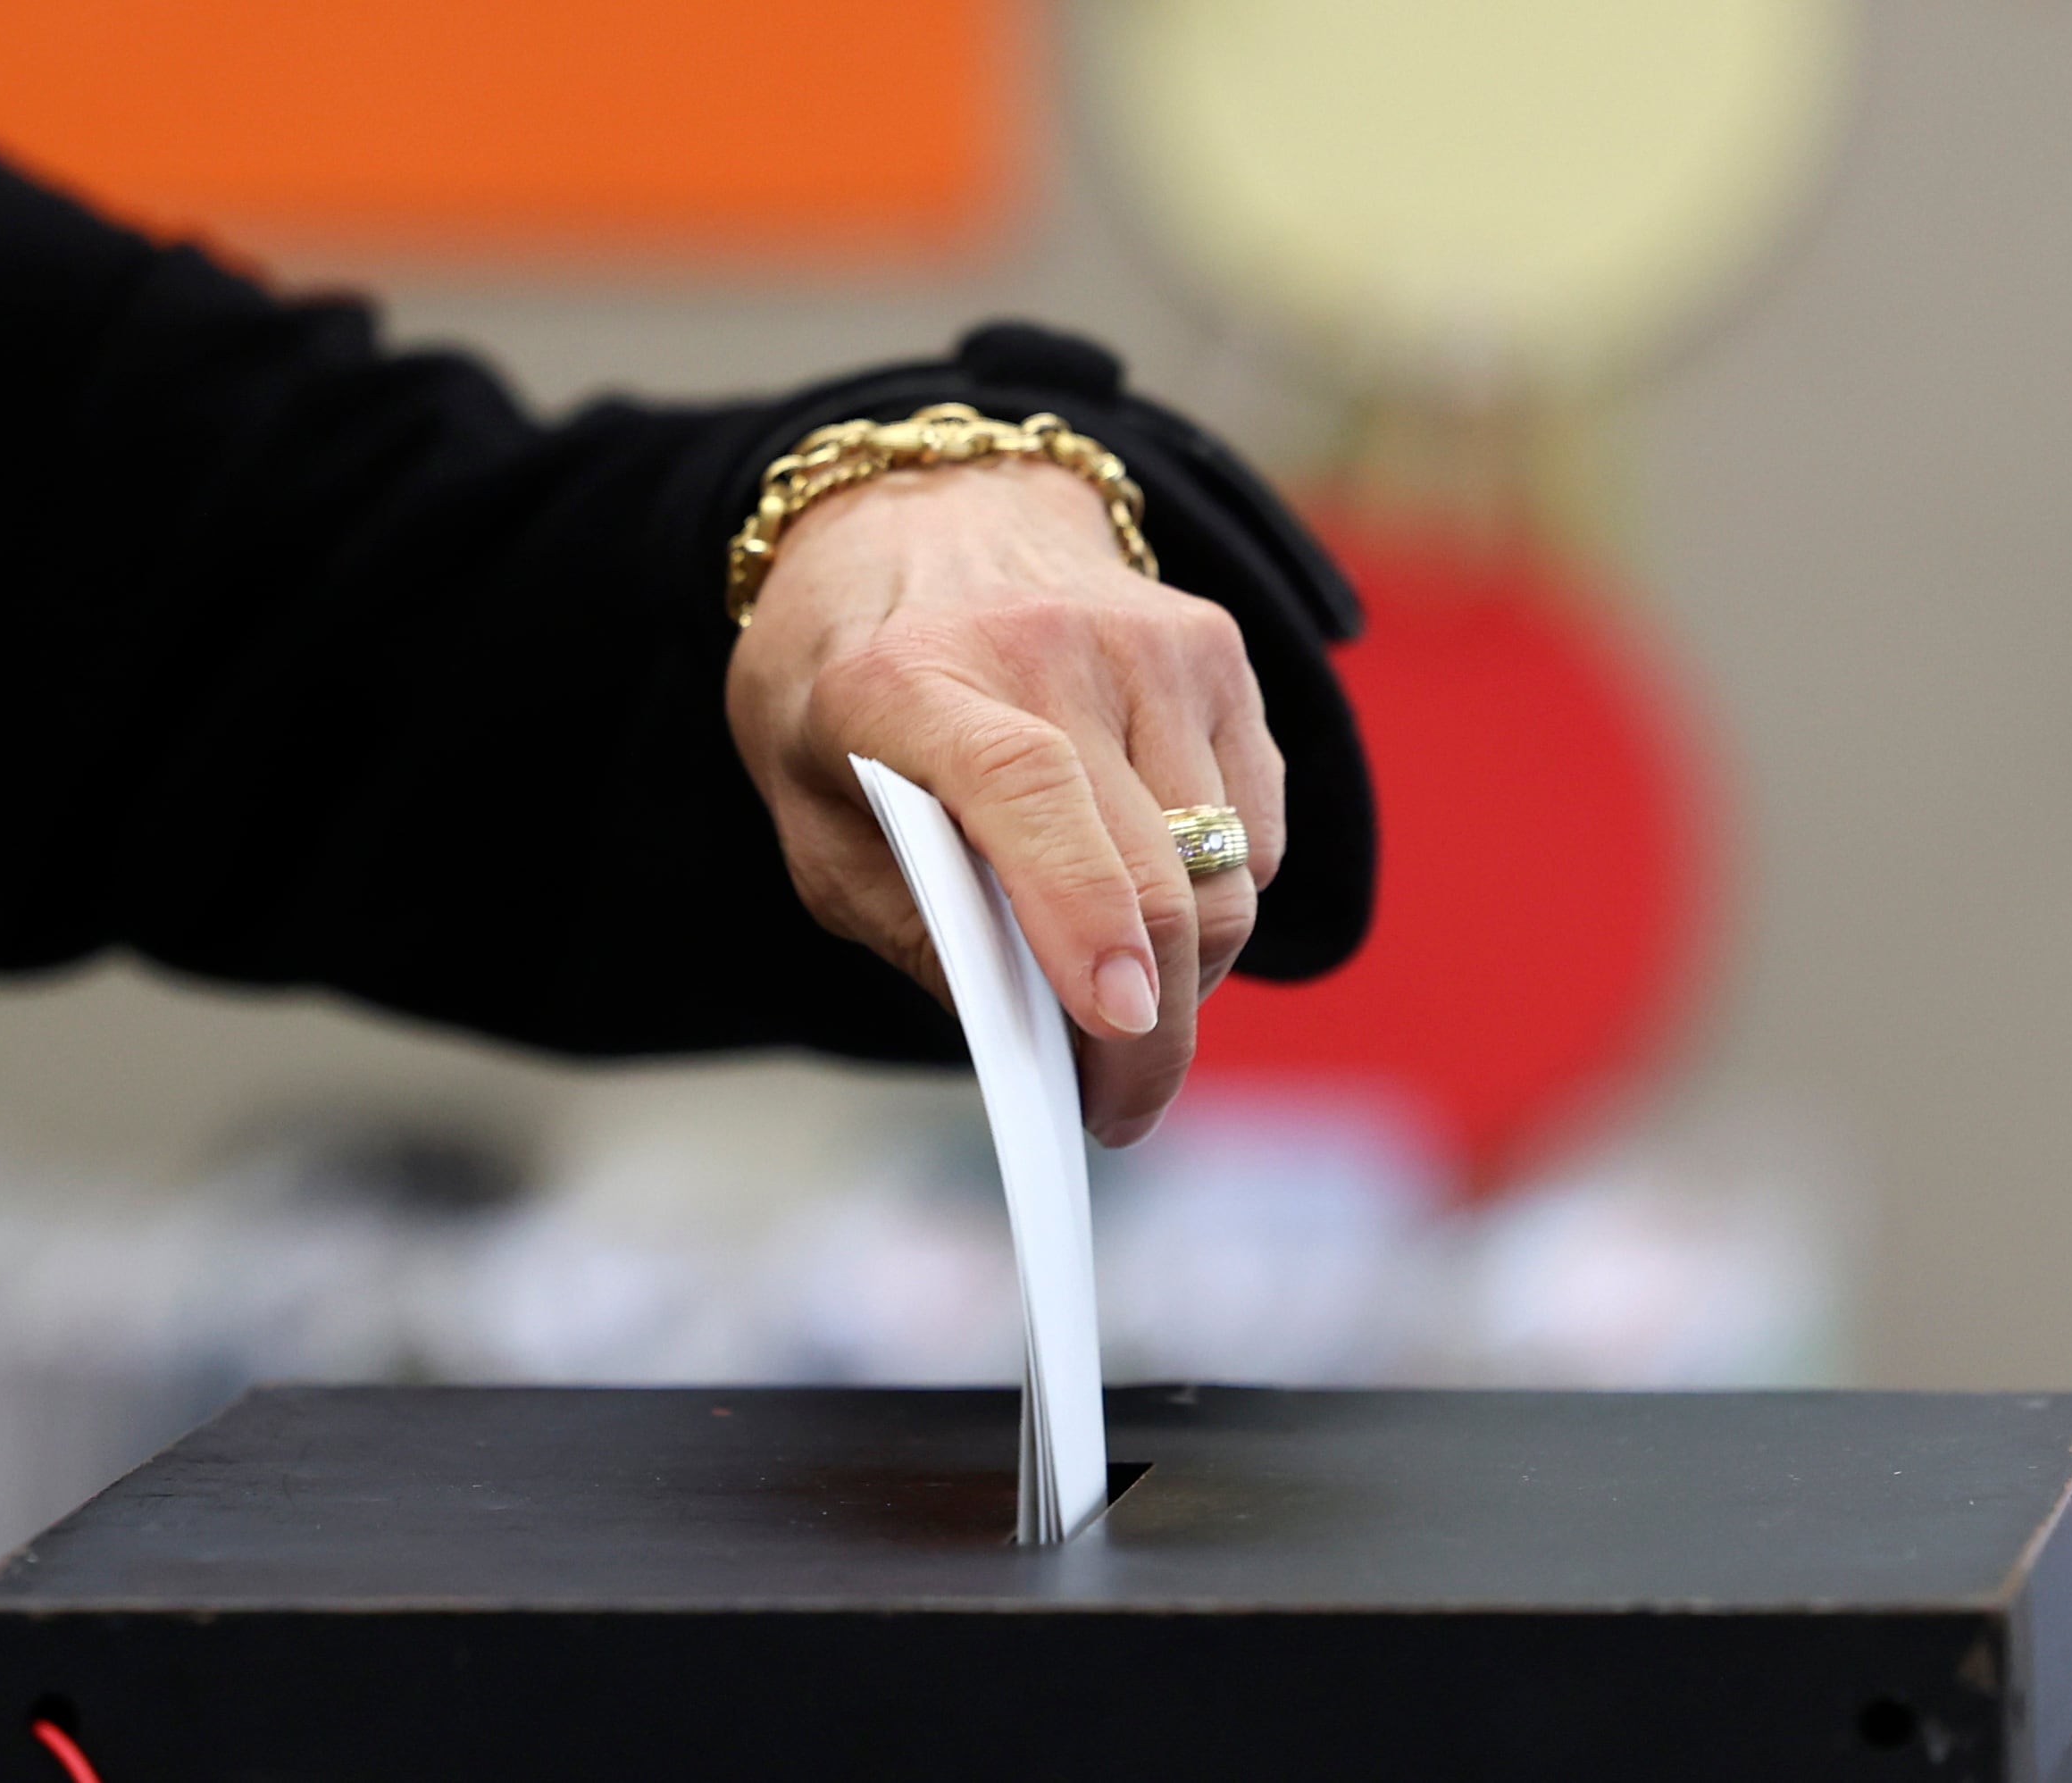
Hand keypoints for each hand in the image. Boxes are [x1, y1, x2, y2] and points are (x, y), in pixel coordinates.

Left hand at [725, 459, 1285, 1146]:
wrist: (916, 519)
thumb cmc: (846, 693)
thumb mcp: (814, 818)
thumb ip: (910, 922)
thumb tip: (1032, 1031)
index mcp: (907, 681)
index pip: (1024, 790)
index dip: (1080, 914)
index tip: (1116, 1023)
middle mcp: (1042, 643)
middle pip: (1154, 866)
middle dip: (1156, 1029)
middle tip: (1124, 1110)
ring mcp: (1146, 638)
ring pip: (1225, 866)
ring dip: (1191, 967)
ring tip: (1124, 996)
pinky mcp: (1214, 648)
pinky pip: (1257, 826)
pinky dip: (1219, 891)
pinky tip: (1146, 887)